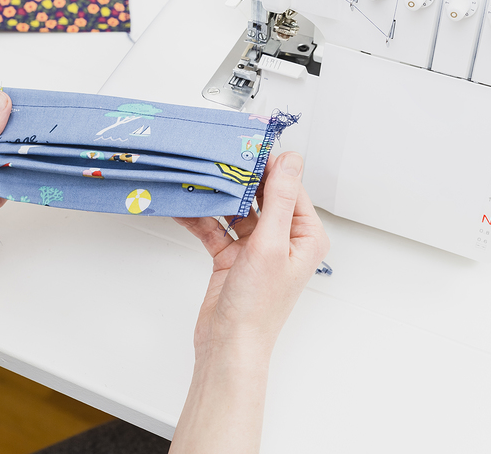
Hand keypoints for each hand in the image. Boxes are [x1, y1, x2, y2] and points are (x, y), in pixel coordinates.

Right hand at [169, 152, 328, 453]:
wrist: (229, 345)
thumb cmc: (258, 307)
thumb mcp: (270, 245)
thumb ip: (278, 200)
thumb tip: (289, 160)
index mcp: (304, 235)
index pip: (288, 187)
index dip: (268, 165)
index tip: (246, 145)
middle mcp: (283, 239)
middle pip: (260, 195)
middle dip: (238, 177)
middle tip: (217, 155)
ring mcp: (256, 248)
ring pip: (235, 209)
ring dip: (217, 196)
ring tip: (198, 176)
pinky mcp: (231, 256)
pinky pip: (215, 227)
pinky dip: (201, 216)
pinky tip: (186, 205)